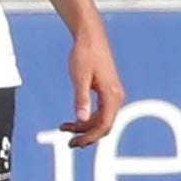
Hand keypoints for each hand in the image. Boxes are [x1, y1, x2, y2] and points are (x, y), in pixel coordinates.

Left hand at [64, 31, 122, 146]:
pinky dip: (86, 117)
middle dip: (87, 135)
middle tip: (68, 143)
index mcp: (112, 95)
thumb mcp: (80, 77)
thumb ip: (81, 99)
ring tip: (64, 128)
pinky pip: (100, 111)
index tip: (74, 143)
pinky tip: (73, 119)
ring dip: (84, 127)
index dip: (90, 137)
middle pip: (104, 125)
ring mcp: (112, 94)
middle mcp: (116, 97)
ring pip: (101, 119)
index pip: (105, 125)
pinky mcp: (106, 91)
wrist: (90, 37)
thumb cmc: (85, 54)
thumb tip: (82, 120)